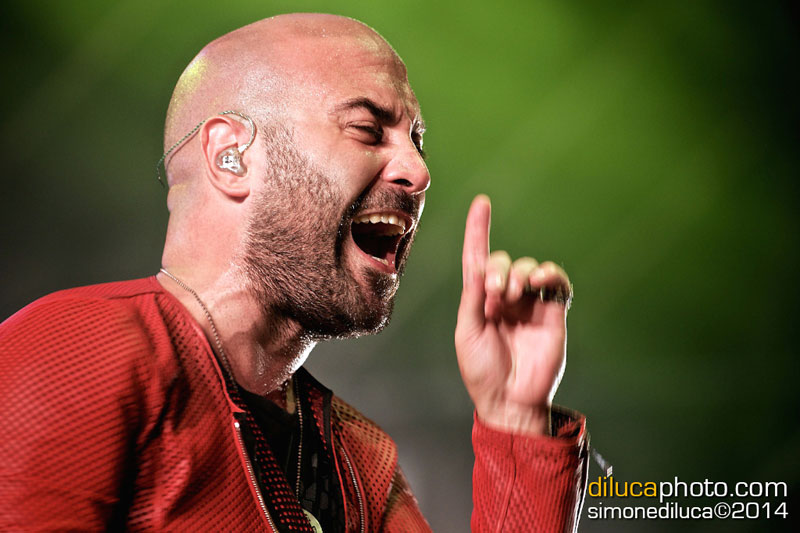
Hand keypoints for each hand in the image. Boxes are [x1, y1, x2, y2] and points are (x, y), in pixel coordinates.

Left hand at [455, 195, 571, 434]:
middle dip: (498, 270)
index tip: (482, 203)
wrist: (509, 400)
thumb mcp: (467, 331)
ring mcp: (530, 304)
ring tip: (512, 295)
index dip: (478, 230)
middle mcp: (505, 297)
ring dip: (519, 273)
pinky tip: (541, 279)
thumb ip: (472, 296)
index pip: (479, 258)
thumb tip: (480, 266)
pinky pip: (556, 282)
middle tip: (494, 295)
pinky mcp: (553, 312)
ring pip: (528, 267)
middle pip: (504, 261)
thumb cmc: (481, 370)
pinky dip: (550, 273)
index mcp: (480, 300)